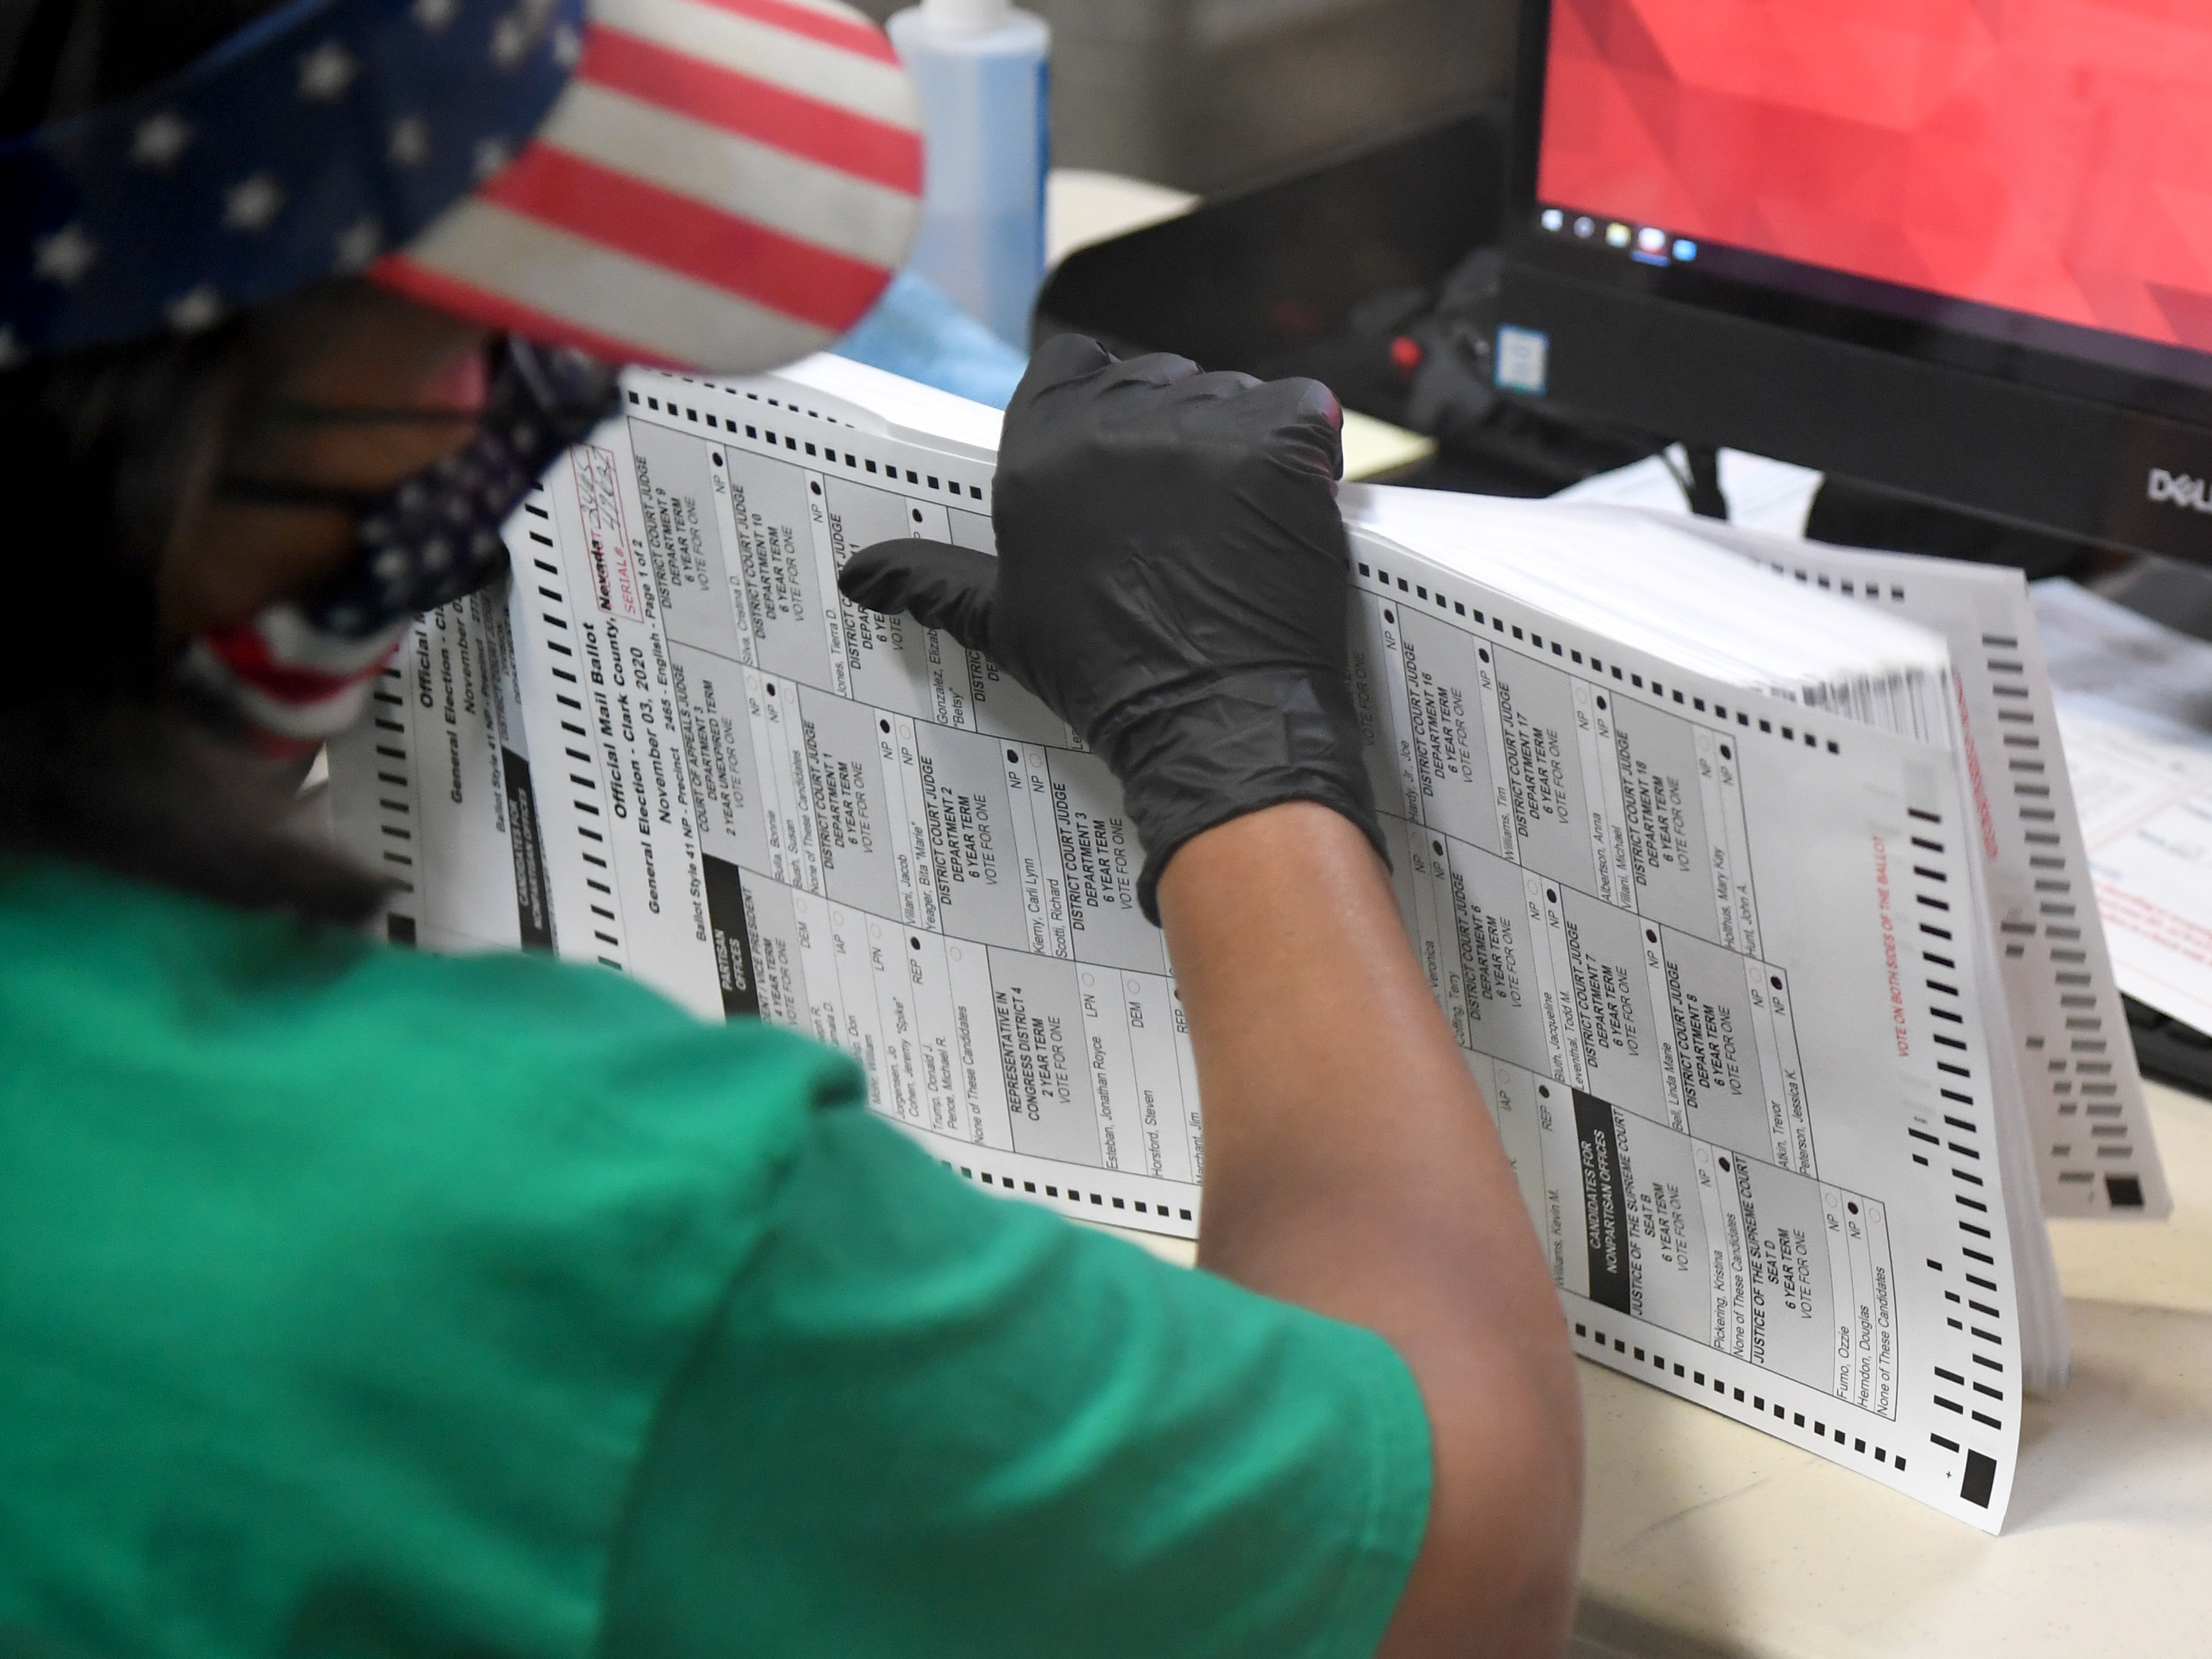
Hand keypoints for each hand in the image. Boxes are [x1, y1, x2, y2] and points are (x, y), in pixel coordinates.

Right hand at [837, 334, 1386, 918]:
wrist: (1211, 721)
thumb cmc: (1108, 676)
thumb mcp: (1005, 624)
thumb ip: (933, 579)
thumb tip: (860, 574)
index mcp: (1039, 451)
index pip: (1073, 363)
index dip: (1109, 400)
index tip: (1130, 452)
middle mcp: (1113, 427)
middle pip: (1159, 375)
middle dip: (1181, 427)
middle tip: (1193, 510)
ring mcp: (1201, 431)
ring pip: (1233, 392)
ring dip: (1245, 441)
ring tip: (1240, 521)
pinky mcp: (1278, 447)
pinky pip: (1305, 408)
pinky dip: (1309, 448)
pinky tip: (1292, 502)